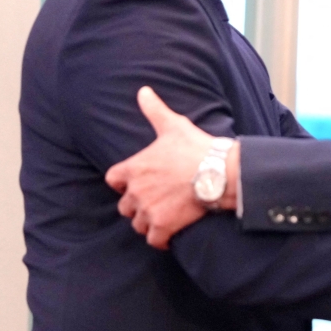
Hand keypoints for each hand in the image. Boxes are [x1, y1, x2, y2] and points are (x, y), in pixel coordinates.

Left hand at [106, 87, 237, 249]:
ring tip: (162, 217)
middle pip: (125, 206)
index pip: (113, 180)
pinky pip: (153, 240)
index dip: (123, 183)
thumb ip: (155, 110)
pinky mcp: (162, 226)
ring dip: (148, 222)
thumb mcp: (173, 125)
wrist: (217, 172)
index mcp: (134, 168)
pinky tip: (169, 235)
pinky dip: (160, 239)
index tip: (135, 183)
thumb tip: (144, 91)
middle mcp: (136, 191)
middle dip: (137, 205)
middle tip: (154, 201)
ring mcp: (148, 210)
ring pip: (138, 224)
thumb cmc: (195, 148)